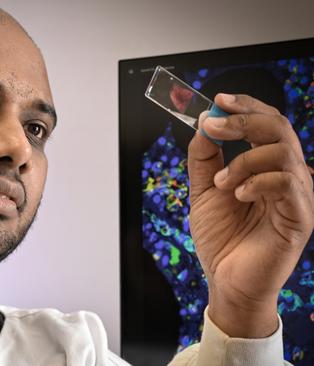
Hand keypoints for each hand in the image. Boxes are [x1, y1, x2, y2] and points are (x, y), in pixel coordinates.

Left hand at [187, 93, 313, 337]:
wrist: (227, 280)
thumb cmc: (222, 237)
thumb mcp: (203, 190)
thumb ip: (204, 157)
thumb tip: (204, 122)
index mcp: (266, 166)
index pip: (266, 123)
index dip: (246, 106)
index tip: (218, 100)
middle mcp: (287, 174)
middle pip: (279, 128)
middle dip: (242, 121)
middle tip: (213, 126)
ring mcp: (297, 195)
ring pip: (283, 152)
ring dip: (243, 161)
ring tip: (221, 184)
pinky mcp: (300, 216)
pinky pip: (287, 183)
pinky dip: (256, 182)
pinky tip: (238, 195)